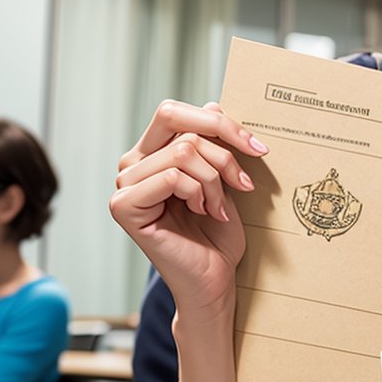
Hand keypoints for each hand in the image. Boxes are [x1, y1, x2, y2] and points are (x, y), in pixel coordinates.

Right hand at [109, 100, 267, 314]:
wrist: (214, 279)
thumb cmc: (219, 233)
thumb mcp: (223, 177)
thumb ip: (212, 142)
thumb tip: (213, 102)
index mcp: (151, 153)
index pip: (176, 111)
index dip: (221, 122)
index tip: (258, 148)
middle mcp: (132, 164)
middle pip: (176, 119)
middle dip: (222, 146)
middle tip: (244, 180)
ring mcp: (124, 185)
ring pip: (184, 150)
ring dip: (216, 180)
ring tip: (219, 208)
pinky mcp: (123, 206)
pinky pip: (173, 176)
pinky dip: (200, 193)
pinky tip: (204, 213)